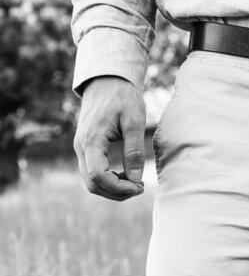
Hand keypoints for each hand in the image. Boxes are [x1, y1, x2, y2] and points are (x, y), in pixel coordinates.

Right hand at [74, 76, 146, 200]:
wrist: (107, 82)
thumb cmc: (123, 98)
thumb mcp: (134, 122)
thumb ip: (134, 151)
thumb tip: (136, 179)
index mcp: (91, 140)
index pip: (98, 176)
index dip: (119, 188)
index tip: (140, 186)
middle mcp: (81, 147)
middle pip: (92, 184)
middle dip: (117, 193)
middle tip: (140, 187)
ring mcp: (81, 148)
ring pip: (90, 181)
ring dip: (112, 189)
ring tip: (135, 183)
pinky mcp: (86, 148)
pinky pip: (92, 172)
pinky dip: (108, 181)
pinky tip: (126, 176)